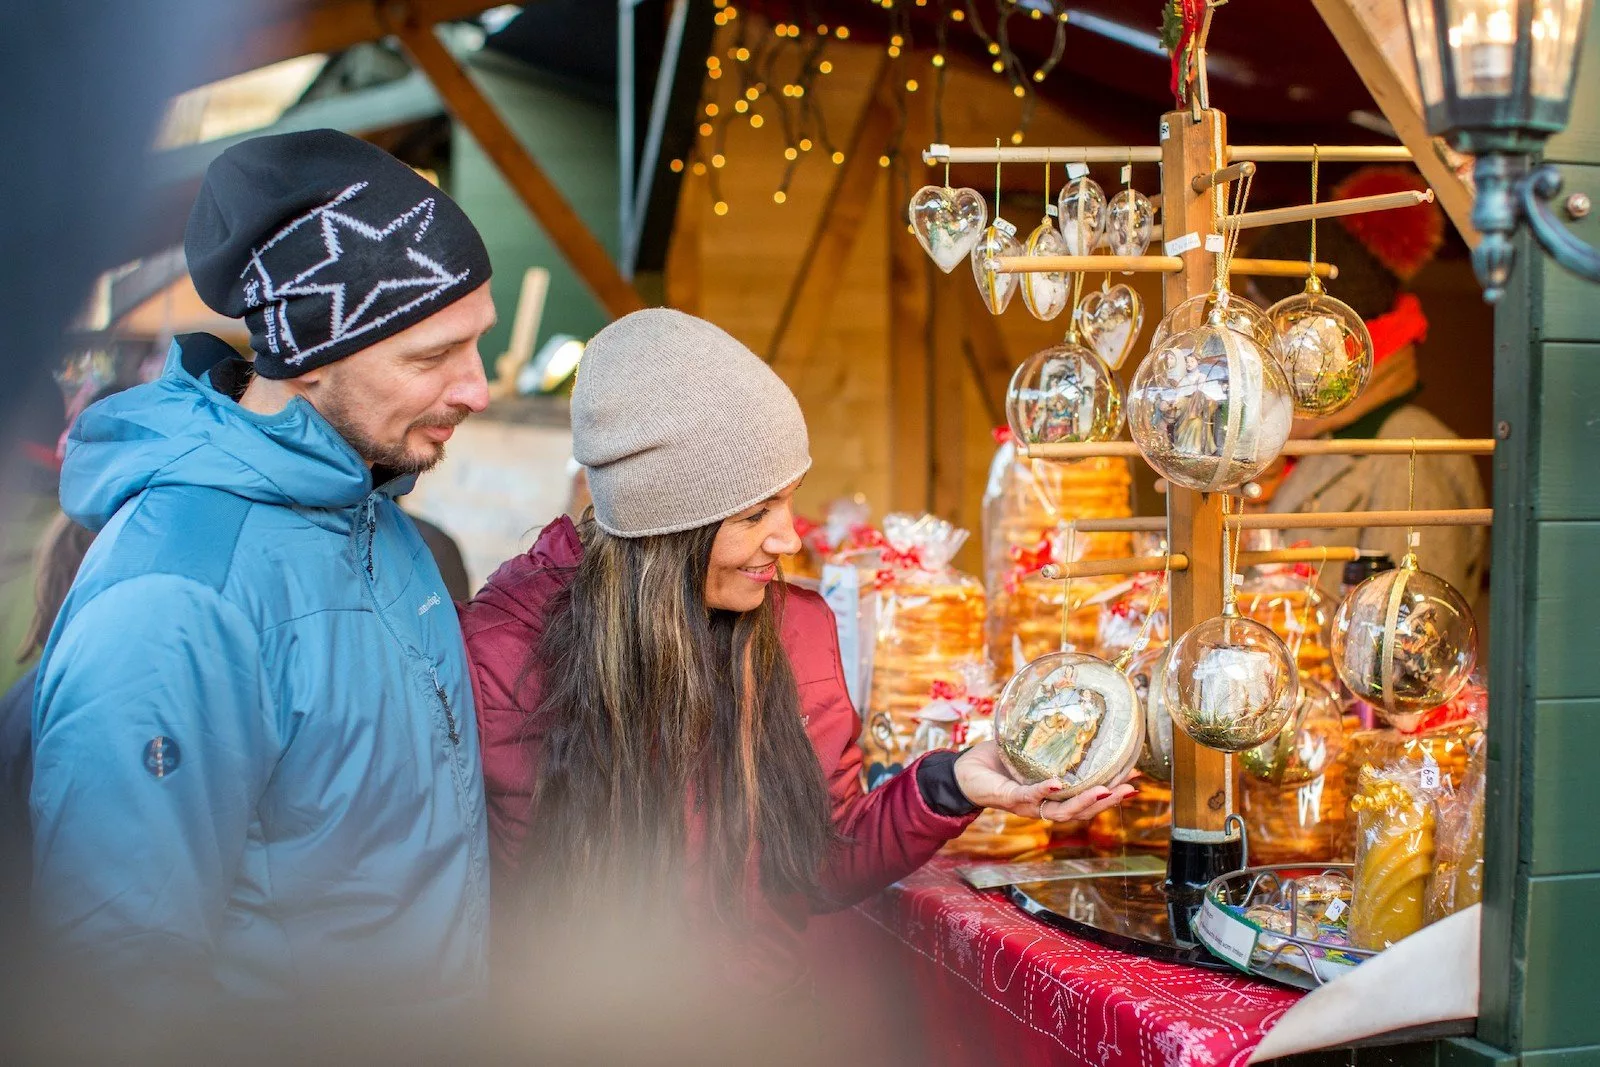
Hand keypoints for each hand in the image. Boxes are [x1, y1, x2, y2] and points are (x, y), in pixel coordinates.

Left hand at [952, 741, 1138, 822]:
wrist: (962, 772)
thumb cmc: (996, 761)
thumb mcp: (1026, 748)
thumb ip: (1046, 736)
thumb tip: (1068, 706)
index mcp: (1051, 795)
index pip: (1086, 798)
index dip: (1110, 793)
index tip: (1135, 779)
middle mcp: (1042, 805)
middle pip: (1081, 811)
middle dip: (1107, 801)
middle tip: (1131, 788)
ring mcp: (1027, 804)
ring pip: (1060, 811)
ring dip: (1085, 802)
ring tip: (1106, 790)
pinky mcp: (1008, 798)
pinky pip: (1029, 796)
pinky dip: (1044, 791)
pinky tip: (1058, 783)